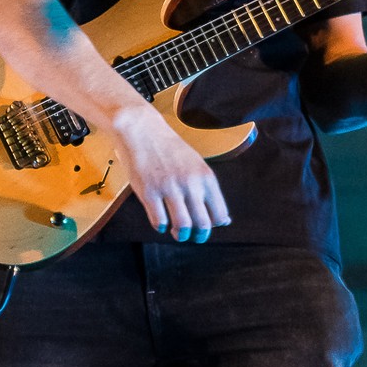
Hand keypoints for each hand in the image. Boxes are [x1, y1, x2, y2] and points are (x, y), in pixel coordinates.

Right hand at [110, 104, 230, 243]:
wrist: (142, 130)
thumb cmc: (170, 149)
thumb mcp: (196, 165)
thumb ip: (208, 191)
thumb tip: (224, 221)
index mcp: (205, 177)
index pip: (219, 213)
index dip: (214, 225)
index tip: (206, 226)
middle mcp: (190, 183)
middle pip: (202, 224)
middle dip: (199, 236)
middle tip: (193, 236)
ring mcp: (169, 188)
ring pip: (183, 226)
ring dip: (181, 234)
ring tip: (178, 232)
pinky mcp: (148, 192)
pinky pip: (159, 221)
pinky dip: (161, 226)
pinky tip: (161, 221)